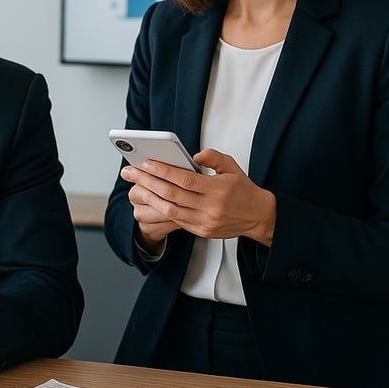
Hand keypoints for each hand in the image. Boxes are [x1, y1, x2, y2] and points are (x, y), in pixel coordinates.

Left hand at [121, 148, 276, 245]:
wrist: (258, 216)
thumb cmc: (243, 189)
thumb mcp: (232, 167)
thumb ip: (213, 157)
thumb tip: (194, 155)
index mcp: (218, 189)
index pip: (185, 179)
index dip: (164, 171)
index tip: (147, 163)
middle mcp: (210, 207)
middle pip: (172, 195)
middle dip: (147, 182)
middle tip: (130, 172)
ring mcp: (204, 222)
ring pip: (170, 210)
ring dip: (149, 197)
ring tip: (134, 187)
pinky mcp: (201, 231)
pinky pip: (176, 221)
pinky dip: (160, 210)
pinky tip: (149, 200)